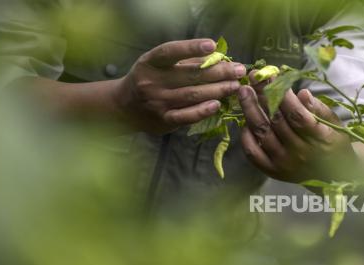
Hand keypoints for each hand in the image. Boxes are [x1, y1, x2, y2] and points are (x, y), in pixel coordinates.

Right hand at [115, 39, 246, 133]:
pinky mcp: (164, 119)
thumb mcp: (159, 65)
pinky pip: (186, 116)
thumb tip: (217, 57)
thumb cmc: (148, 79)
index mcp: (150, 62)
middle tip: (238, 70)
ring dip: (217, 90)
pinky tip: (218, 105)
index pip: (171, 52)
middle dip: (218, 72)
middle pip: (190, 75)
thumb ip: (184, 61)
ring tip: (235, 86)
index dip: (191, 48)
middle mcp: (152, 81)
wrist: (125, 107)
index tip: (212, 45)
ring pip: (192, 95)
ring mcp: (158, 102)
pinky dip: (203, 110)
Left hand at [238, 80, 356, 182]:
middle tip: (251, 79)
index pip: (297, 114)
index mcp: (320, 138)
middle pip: (276, 122)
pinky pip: (253, 153)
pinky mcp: (273, 171)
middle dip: (261, 97)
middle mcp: (301, 153)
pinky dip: (246, 136)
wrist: (333, 175)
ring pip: (262, 134)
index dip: (282, 94)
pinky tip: (245, 122)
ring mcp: (285, 164)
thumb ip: (318, 108)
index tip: (271, 76)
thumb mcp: (334, 123)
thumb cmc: (333, 142)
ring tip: (244, 93)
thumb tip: (302, 93)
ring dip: (250, 111)